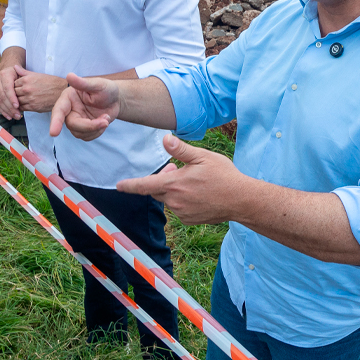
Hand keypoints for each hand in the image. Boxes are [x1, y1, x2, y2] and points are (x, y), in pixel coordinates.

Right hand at [0, 65, 20, 119]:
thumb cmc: (18, 74)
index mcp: (5, 75)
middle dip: (10, 107)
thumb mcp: (22, 72)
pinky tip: (8, 116)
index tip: (18, 106)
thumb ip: (24, 77)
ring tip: (15, 116)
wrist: (8, 70)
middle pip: (2, 96)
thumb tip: (25, 81)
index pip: (7, 88)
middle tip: (18, 114)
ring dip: (6, 111)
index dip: (12, 98)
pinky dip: (2, 110)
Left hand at [13, 65, 66, 112]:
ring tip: (21, 100)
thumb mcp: (38, 75)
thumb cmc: (51, 82)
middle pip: (13, 93)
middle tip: (18, 95)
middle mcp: (26, 89)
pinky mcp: (33, 107)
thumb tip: (14, 67)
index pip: (12, 84)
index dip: (14, 86)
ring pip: (16, 101)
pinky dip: (21, 107)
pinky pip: (21, 108)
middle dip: (14, 94)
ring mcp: (29, 98)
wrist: (63, 91)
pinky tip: (24, 105)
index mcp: (26, 80)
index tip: (17, 88)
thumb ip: (24, 72)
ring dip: (17, 101)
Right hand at [49, 73, 120, 140]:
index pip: (59, 110)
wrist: (115, 100)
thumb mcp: (98, 84)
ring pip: (79, 133)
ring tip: (106, 118)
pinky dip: (97, 132)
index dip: (55, 122)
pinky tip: (103, 122)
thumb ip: (83, 83)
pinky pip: (86, 137)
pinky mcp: (83, 128)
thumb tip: (69, 75)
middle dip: (89, 126)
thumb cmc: (106, 89)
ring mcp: (75, 120)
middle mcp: (69, 110)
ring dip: (96, 129)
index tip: (54, 133)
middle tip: (106, 121)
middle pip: (72, 125)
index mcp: (69, 98)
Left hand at [117, 134, 243, 224]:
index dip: (130, 185)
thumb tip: (165, 139)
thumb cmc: (223, 175)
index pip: (145, 185)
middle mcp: (175, 201)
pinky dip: (184, 201)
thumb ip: (181, 150)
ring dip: (175, 191)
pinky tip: (201, 195)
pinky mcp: (190, 220)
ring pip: (170, 200)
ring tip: (195, 182)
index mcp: (174, 184)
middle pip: (158, 191)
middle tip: (179, 169)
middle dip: (163, 180)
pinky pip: (180, 209)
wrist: (241, 200)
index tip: (119, 186)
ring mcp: (182, 213)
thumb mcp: (203, 157)